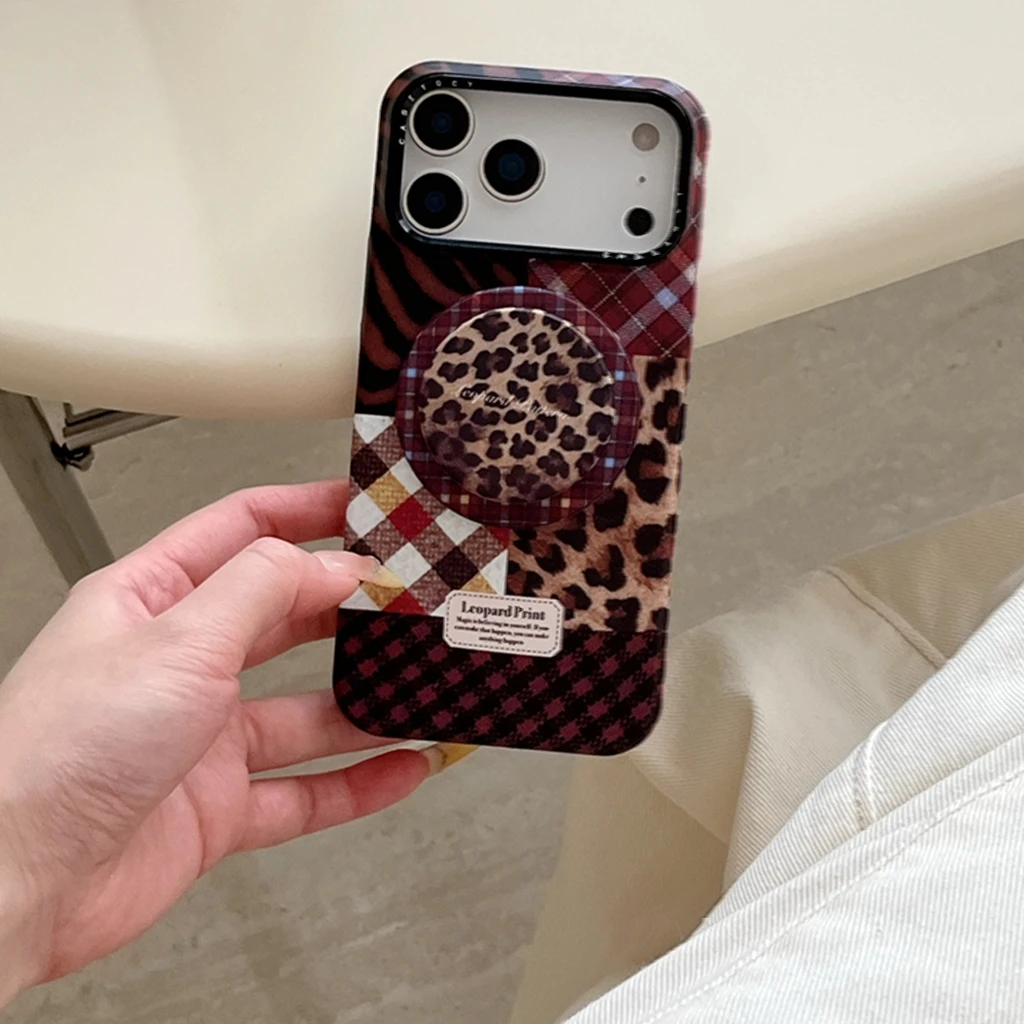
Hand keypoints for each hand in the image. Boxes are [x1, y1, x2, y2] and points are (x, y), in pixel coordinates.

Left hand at [0, 480, 433, 999]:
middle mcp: (180, 664)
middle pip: (284, 618)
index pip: (242, 530)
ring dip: (365, 704)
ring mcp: (202, 739)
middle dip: (348, 608)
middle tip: (409, 598)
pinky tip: (400, 768)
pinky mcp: (218, 807)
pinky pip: (306, 790)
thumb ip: (262, 590)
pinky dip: (358, 782)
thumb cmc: (53, 755)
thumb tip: (334, 564)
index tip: (367, 506)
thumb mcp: (176, 641)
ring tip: (420, 687)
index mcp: (152, 601)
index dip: (307, 511)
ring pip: (306, 711)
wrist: (14, 884)